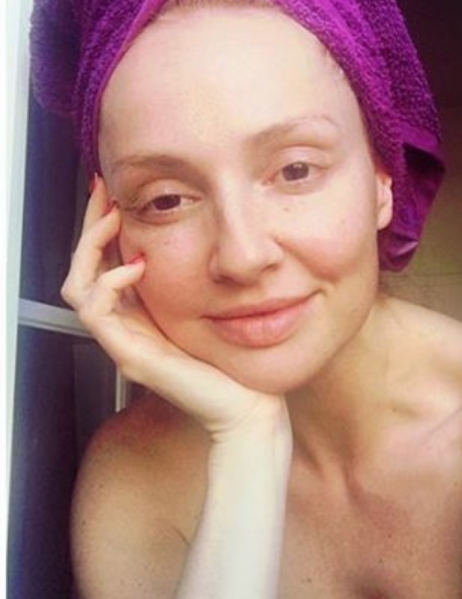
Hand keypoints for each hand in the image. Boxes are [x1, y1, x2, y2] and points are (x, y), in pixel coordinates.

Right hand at [61, 178, 288, 441]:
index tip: (111, 193)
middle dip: (90, 227)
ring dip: (92, 247)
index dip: (102, 229)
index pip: (103, 266)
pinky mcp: (131, 356)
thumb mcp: (210, 307)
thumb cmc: (233, 358)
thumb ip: (192, 281)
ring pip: (78, 287)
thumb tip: (190, 239)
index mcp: (141, 316)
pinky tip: (137, 264)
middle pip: (82, 271)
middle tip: (102, 193)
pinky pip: (97, 312)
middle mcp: (125, 328)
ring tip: (114, 219)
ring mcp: (124, 344)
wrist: (246, 405)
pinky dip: (110, 281)